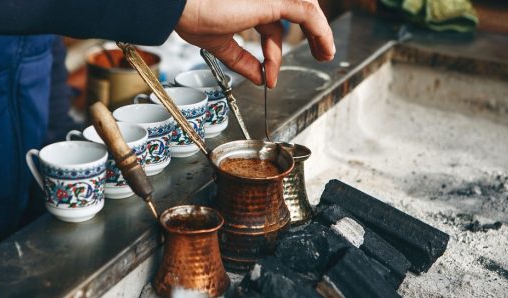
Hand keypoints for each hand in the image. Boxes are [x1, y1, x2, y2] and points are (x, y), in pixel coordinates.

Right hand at [176, 0, 335, 87]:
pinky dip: (320, 32)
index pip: (271, 29)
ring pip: (306, 10)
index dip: (272, 57)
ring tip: (326, 54)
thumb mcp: (221, 44)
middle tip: (321, 55)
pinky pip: (308, 15)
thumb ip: (241, 60)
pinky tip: (325, 48)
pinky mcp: (276, 0)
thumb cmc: (191, 16)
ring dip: (320, 33)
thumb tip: (258, 78)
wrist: (181, 6)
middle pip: (295, 14)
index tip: (270, 79)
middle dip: (310, 35)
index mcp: (248, 4)